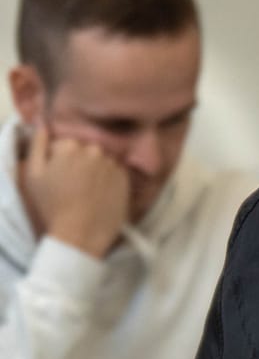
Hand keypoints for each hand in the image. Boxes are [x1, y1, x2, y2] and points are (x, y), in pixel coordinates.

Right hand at [19, 123, 125, 258]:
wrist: (81, 233)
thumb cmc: (52, 205)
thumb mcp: (33, 173)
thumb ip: (38, 145)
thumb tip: (43, 125)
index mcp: (70, 146)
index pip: (64, 144)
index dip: (58, 159)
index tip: (58, 174)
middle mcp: (95, 150)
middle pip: (85, 150)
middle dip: (79, 162)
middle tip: (73, 184)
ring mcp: (113, 164)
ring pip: (101, 160)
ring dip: (96, 169)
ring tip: (88, 190)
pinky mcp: (126, 179)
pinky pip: (116, 172)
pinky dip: (109, 179)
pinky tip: (101, 194)